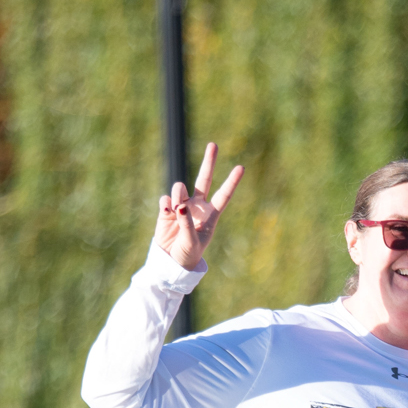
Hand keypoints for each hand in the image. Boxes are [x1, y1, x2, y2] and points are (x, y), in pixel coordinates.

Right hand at [154, 141, 243, 270]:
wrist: (171, 261)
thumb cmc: (188, 254)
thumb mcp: (191, 242)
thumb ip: (187, 223)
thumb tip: (181, 204)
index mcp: (211, 215)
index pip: (224, 196)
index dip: (232, 182)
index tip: (241, 167)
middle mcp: (198, 207)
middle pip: (204, 179)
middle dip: (208, 162)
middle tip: (213, 145)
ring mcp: (182, 206)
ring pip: (180, 188)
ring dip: (178, 195)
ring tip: (175, 211)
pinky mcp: (166, 209)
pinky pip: (166, 198)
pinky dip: (166, 203)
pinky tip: (166, 212)